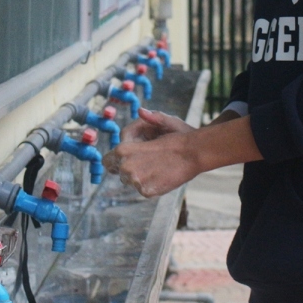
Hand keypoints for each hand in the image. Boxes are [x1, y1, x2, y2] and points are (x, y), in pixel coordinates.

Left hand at [104, 115, 262, 198]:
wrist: (195, 153)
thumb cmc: (179, 136)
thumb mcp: (163, 122)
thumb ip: (148, 119)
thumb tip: (141, 111)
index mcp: (123, 150)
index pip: (107, 161)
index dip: (116, 160)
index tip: (125, 159)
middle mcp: (126, 167)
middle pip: (119, 173)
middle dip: (130, 167)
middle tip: (147, 161)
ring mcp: (136, 181)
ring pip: (131, 182)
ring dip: (139, 177)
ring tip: (156, 167)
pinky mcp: (147, 191)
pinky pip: (143, 189)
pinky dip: (150, 185)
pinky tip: (161, 175)